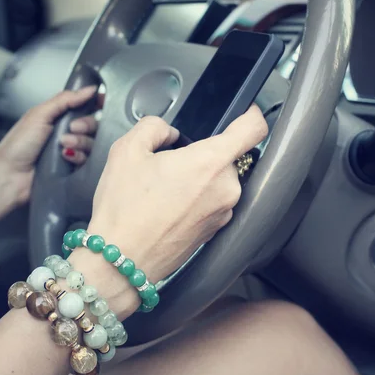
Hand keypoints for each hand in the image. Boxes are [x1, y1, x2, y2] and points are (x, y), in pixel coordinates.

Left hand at [0, 86, 97, 205]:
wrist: (11, 175)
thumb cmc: (20, 144)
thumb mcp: (39, 114)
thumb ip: (65, 100)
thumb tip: (91, 89)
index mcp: (59, 117)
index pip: (85, 107)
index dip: (96, 104)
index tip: (102, 102)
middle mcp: (68, 133)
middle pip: (93, 125)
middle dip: (86, 125)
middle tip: (73, 128)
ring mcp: (72, 151)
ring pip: (92, 143)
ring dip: (80, 142)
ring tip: (64, 144)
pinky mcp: (74, 168)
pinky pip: (88, 160)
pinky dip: (79, 157)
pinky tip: (66, 157)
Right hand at [71, 106, 267, 317]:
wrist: (121, 262)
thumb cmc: (124, 211)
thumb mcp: (126, 150)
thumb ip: (154, 126)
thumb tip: (169, 133)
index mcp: (210, 163)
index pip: (253, 129)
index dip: (251, 114)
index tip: (244, 112)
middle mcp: (226, 189)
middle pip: (227, 155)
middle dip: (201, 153)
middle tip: (168, 163)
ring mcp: (223, 212)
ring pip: (217, 180)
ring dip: (197, 178)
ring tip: (163, 191)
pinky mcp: (215, 230)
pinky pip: (212, 201)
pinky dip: (195, 198)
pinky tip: (166, 207)